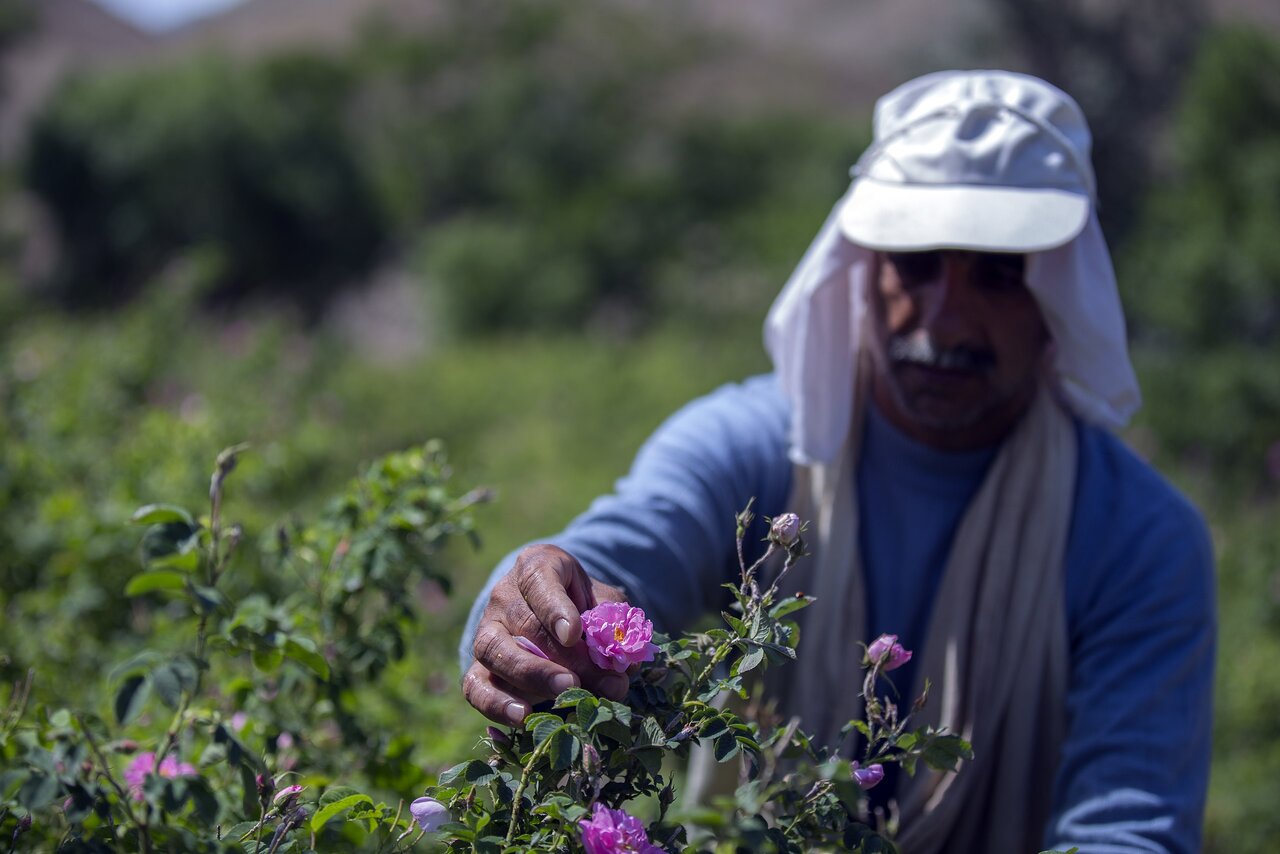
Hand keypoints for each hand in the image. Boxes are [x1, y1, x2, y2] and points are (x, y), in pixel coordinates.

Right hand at [463, 544, 629, 725]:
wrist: (556, 615)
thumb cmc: (584, 605)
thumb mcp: (603, 603)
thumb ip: (613, 630)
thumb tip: (622, 670)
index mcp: (537, 566)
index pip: (540, 581)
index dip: (555, 609)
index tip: (572, 634)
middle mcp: (505, 595)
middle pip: (524, 624)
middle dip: (558, 657)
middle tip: (581, 680)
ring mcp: (486, 629)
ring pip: (494, 651)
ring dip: (530, 676)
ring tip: (563, 693)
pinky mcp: (477, 664)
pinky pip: (474, 685)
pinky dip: (495, 703)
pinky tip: (523, 716)